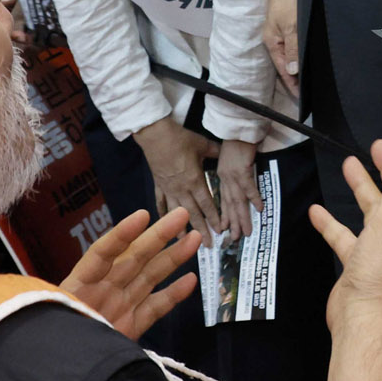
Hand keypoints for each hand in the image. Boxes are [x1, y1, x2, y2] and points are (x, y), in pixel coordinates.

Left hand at [61, 207, 200, 339]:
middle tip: (182, 214)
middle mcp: (104, 288)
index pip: (103, 253)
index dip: (122, 235)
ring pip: (150, 276)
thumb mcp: (57, 318)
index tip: (143, 216)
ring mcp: (120, 305)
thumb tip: (85, 305)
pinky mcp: (132, 325)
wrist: (62, 371)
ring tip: (195, 237)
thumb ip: (72, 308)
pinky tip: (191, 279)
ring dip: (173, 257)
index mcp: (81, 284)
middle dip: (159, 235)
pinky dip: (173, 294)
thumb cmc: (55, 339)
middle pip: (134, 257)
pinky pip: (155, 307)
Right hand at [132, 116, 220, 233]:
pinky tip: (164, 222)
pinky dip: (163, 213)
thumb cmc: (180, 139)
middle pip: (194, 213)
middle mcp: (182, 189)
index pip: (207, 204)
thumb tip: (226, 152)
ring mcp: (169, 189)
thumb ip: (215, 152)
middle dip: (201, 230)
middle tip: (207, 245)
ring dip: (181, 227)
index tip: (220, 231)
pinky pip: (161, 203)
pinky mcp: (158, 185)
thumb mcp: (202, 144)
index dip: (214, 218)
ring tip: (184, 241)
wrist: (155, 135)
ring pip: (177, 212)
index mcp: (195, 181)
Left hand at [216, 139, 261, 237]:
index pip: (223, 200)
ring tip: (246, 232)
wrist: (237, 126)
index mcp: (222, 176)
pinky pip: (248, 187)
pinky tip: (259, 209)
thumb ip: (232, 169)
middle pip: (229, 205)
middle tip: (235, 239)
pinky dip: (254, 198)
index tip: (224, 230)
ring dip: (242, 217)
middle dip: (232, 223)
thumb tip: (238, 178)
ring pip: (237, 201)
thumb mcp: (229, 157)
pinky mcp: (241, 169)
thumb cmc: (236, 140)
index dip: (224, 216)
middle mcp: (225, 178)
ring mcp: (232, 175)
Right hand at [264, 0, 299, 97]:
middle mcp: (276, 41)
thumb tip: (293, 71)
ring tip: (308, 82)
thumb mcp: (292, 26)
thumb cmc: (288, 1)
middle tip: (308, 94)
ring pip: (291, 56)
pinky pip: (294, 47)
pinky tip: (306, 62)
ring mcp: (281, 34)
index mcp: (272, 42)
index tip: (301, 98)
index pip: (283, 69)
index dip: (292, 84)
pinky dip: (299, 56)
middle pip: (286, 65)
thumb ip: (293, 48)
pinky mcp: (288, 27)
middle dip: (295, 79)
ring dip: (298, 68)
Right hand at [310, 130, 381, 332]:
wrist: (362, 316)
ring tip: (348, 164)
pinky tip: (317, 211)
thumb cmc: (381, 271)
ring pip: (370, 210)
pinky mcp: (357, 261)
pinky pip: (344, 235)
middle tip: (375, 144)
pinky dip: (332, 222)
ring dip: (361, 187)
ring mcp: (378, 247)